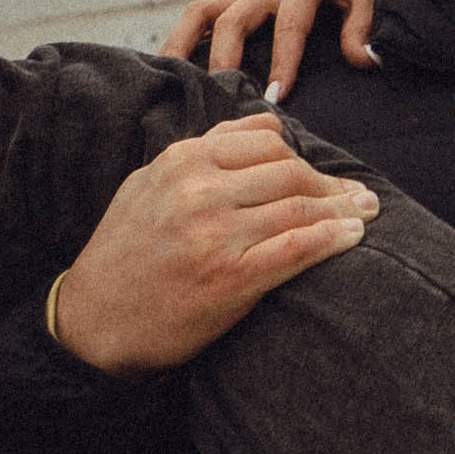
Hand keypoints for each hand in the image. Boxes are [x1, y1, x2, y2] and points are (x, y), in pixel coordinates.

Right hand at [48, 113, 380, 374]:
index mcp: (183, 161)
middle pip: (290, 171)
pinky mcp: (229, 278)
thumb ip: (202, 153)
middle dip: (331, 183)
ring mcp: (216, 234)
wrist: (89, 324)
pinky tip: (350, 237)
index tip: (322, 171)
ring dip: (342, 209)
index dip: (303, 155)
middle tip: (359, 195)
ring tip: (365, 214)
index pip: (266, 140)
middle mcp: (201, 190)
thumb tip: (264, 129)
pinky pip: (295, 249)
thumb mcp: (149, 185)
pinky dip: (330, 239)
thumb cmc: (123, 254)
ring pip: (299, 206)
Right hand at [160, 0, 384, 100]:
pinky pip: (202, 18)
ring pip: (201, 13)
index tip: (274, 99)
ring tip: (168, 82)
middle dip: (223, 61)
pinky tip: (169, 72)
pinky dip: (184, 42)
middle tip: (220, 99)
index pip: (289, 25)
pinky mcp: (238, 1)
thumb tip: (364, 59)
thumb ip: (365, 24)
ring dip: (182, 45)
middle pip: (232, 19)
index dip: (283, 62)